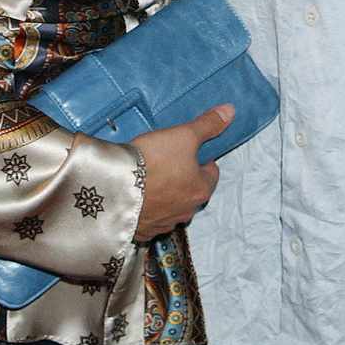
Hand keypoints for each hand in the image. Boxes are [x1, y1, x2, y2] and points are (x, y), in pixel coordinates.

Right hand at [133, 104, 232, 240]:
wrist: (114, 189)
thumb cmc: (153, 161)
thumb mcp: (184, 135)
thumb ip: (208, 125)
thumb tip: (230, 112)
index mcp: (201, 190)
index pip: (211, 172)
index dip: (200, 158)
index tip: (186, 150)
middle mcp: (186, 212)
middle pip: (191, 190)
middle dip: (182, 178)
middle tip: (165, 160)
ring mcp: (164, 224)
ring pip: (171, 206)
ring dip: (164, 194)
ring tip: (147, 176)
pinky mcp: (142, 232)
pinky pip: (149, 219)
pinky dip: (146, 208)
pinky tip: (135, 195)